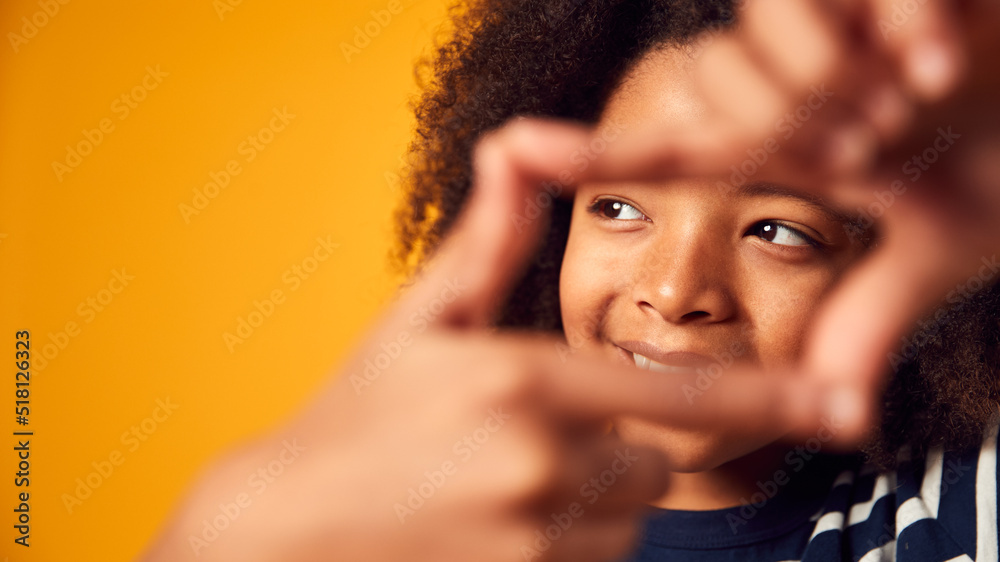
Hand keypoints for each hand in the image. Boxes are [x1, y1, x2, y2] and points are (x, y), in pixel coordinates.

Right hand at [139, 120, 805, 561]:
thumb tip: (514, 151)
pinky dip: (564, 545)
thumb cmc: (353, 418)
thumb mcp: (419, 324)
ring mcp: (534, 540)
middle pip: (647, 460)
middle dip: (609, 448)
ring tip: (495, 488)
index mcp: (521, 382)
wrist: (284, 529)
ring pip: (621, 517)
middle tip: (520, 444)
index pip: (674, 389)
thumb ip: (488, 243)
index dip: (766, 396)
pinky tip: (492, 525)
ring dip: (584, 501)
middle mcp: (540, 464)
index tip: (841, 405)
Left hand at [591, 0, 999, 440]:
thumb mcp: (936, 251)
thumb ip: (872, 318)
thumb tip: (837, 418)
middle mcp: (790, 81)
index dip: (592, 151)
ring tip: (916, 92)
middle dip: (802, 125)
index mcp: (787, 146)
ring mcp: (826, 20)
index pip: (670, 151)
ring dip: (843, 82)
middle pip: (713, 92)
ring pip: (752, 41)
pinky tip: (941, 52)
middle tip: (881, 141)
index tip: (511, 152)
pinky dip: (901, 27)